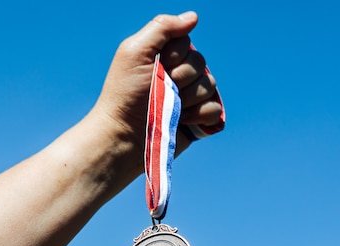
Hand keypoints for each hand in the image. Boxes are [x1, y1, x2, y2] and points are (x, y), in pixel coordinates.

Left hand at [92, 12, 223, 150]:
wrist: (124, 134)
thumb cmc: (125, 93)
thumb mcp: (135, 51)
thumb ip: (162, 28)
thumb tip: (193, 17)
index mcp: (164, 59)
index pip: (186, 43)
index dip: (173, 55)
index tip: (156, 66)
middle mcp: (178, 77)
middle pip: (200, 64)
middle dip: (181, 78)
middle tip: (160, 89)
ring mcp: (189, 99)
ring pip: (210, 86)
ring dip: (189, 97)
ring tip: (169, 108)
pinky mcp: (197, 121)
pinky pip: (215, 109)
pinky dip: (200, 115)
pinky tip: (182, 120)